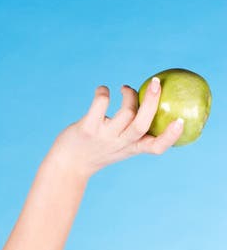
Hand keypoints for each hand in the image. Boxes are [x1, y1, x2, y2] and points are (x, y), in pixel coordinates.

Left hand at [51, 80, 184, 179]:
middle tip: (156, 83)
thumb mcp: (119, 145)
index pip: (156, 148)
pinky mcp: (87, 129)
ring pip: (125, 114)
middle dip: (152, 102)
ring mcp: (104, 137)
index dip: (170, 137)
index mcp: (132, 148)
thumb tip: (152, 98)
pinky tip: (103, 90)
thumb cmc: (96, 150)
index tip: (180, 121)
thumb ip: (134, 129)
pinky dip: (103, 93)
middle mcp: (120, 144)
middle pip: (142, 125)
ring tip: (124, 89)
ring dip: (129, 95)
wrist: (68, 166)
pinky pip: (100, 106)